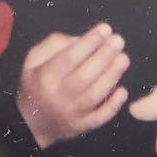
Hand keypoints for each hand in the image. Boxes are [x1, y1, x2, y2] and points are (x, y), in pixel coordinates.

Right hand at [17, 23, 129, 149]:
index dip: (89, 42)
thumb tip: (81, 39)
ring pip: (94, 94)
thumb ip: (53, 45)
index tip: (105, 29)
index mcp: (45, 76)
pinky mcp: (82, 126)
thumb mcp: (33, 60)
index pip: (69, 57)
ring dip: (111, 76)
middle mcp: (59, 95)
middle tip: (119, 41)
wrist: (32, 123)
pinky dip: (113, 104)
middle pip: (84, 75)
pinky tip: (123, 90)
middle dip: (104, 56)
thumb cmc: (36, 84)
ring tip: (123, 58)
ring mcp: (72, 113)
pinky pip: (100, 117)